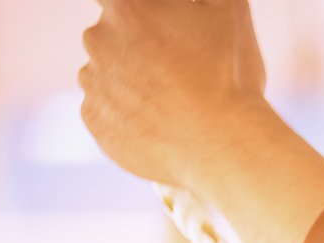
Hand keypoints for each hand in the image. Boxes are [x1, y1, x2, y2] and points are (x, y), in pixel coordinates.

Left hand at [80, 0, 269, 187]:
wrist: (221, 148)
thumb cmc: (228, 77)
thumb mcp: (231, 11)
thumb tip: (203, 1)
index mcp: (126, 6)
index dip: (141, 12)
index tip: (158, 26)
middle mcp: (98, 39)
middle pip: (112, 35)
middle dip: (140, 47)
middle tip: (181, 69)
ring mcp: (93, 82)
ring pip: (109, 74)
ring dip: (133, 82)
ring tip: (175, 102)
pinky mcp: (95, 121)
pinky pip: (108, 111)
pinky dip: (130, 116)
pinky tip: (163, 125)